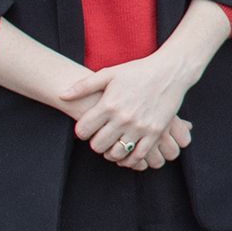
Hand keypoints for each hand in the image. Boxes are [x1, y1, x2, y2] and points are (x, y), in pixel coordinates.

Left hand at [68, 51, 200, 165]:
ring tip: (113, 146)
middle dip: (95, 144)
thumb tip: (62, 96)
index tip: (87, 129)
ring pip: (117, 153)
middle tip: (99, 138)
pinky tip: (128, 153)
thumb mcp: (109, 73)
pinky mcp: (155, 132)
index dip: (81, 132)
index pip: (83, 130)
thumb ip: (84, 86)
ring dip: (112, 153)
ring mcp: (140, 127)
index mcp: (109, 104)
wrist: (170, 72)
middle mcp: (123, 118)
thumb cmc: (138, 71)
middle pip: (98, 145)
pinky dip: (131, 159)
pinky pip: (139, 155)